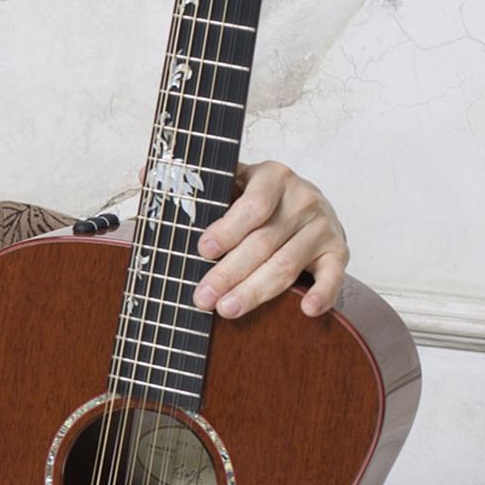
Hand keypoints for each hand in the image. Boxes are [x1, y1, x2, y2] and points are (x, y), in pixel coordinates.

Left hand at [193, 161, 348, 318]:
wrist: (308, 202)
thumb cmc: (259, 198)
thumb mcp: (235, 181)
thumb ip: (202, 184)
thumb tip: (146, 174)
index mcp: (273, 177)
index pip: (253, 205)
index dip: (228, 229)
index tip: (203, 250)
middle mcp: (302, 199)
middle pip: (263, 243)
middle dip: (229, 273)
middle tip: (203, 297)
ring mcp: (322, 227)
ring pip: (286, 264)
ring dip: (255, 291)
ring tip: (227, 309)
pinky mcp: (338, 251)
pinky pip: (333, 276)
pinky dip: (323, 294)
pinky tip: (307, 309)